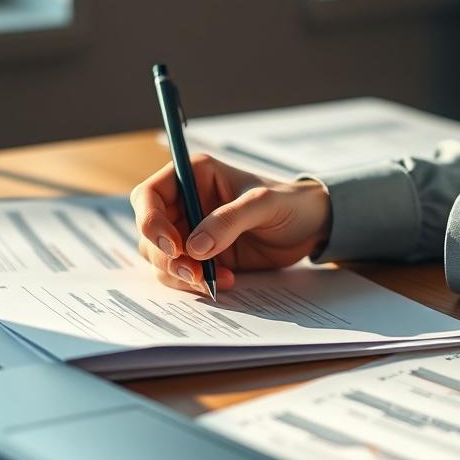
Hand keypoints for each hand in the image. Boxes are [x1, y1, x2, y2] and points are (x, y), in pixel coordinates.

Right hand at [129, 154, 331, 293]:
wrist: (311, 228)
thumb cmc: (290, 203)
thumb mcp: (263, 204)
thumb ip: (229, 220)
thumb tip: (194, 247)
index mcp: (192, 175)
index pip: (148, 196)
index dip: (150, 222)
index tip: (173, 246)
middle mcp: (185, 202)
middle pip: (149, 233)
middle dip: (167, 257)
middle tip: (195, 273)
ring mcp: (191, 232)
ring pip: (161, 258)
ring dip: (180, 274)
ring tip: (213, 280)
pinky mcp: (202, 257)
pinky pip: (182, 274)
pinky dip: (196, 283)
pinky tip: (226, 281)